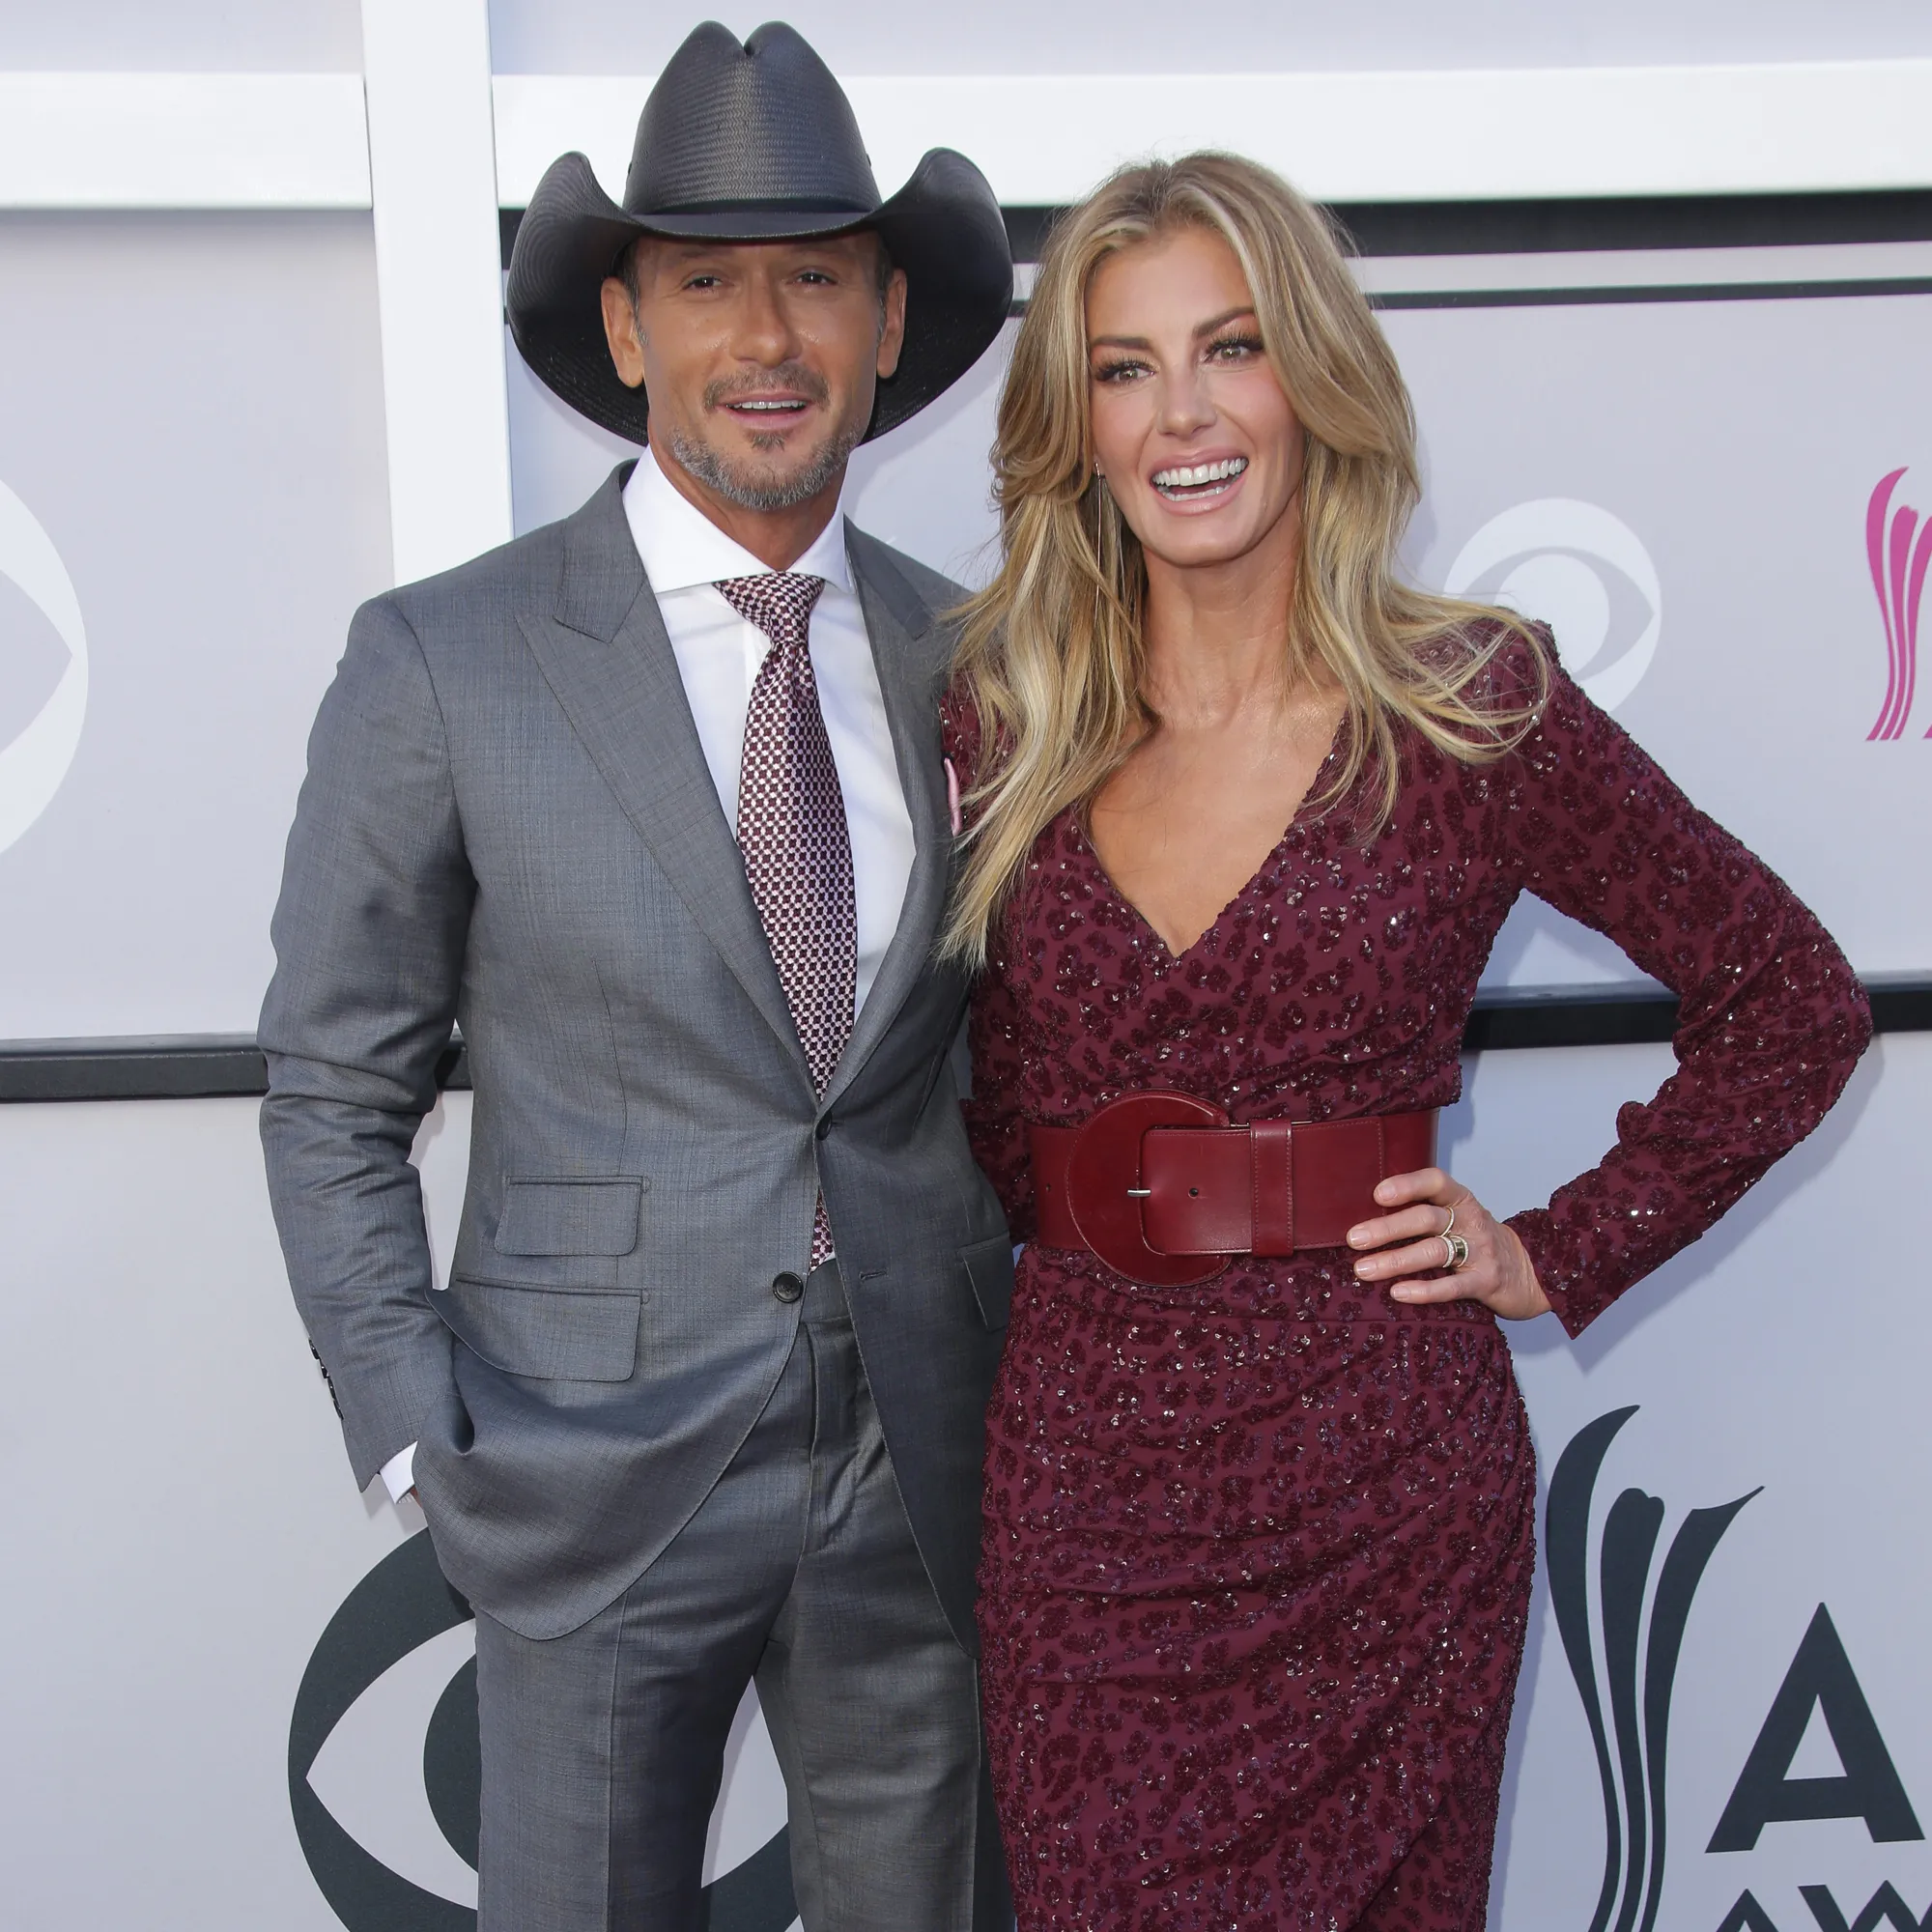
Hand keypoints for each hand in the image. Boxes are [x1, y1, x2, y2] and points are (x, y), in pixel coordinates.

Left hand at [1346, 1167, 1550, 1321]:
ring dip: (1396, 1260)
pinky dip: (1424, 1290)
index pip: (1436, 1182)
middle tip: (1354, 1239)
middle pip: (1426, 1219)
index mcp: (1460, 1200)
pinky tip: (1398, 1292)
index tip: (1377, 1195)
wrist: (1532, 1271)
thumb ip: (1424, 1213)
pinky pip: (1452, 1286)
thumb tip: (1367, 1219)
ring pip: (1434, 1252)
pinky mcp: (1487, 1282)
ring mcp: (1481, 1251)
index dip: (1407, 1185)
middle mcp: (1471, 1221)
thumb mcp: (1457, 1218)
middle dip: (1387, 1228)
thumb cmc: (1478, 1241)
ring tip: (1364, 1270)